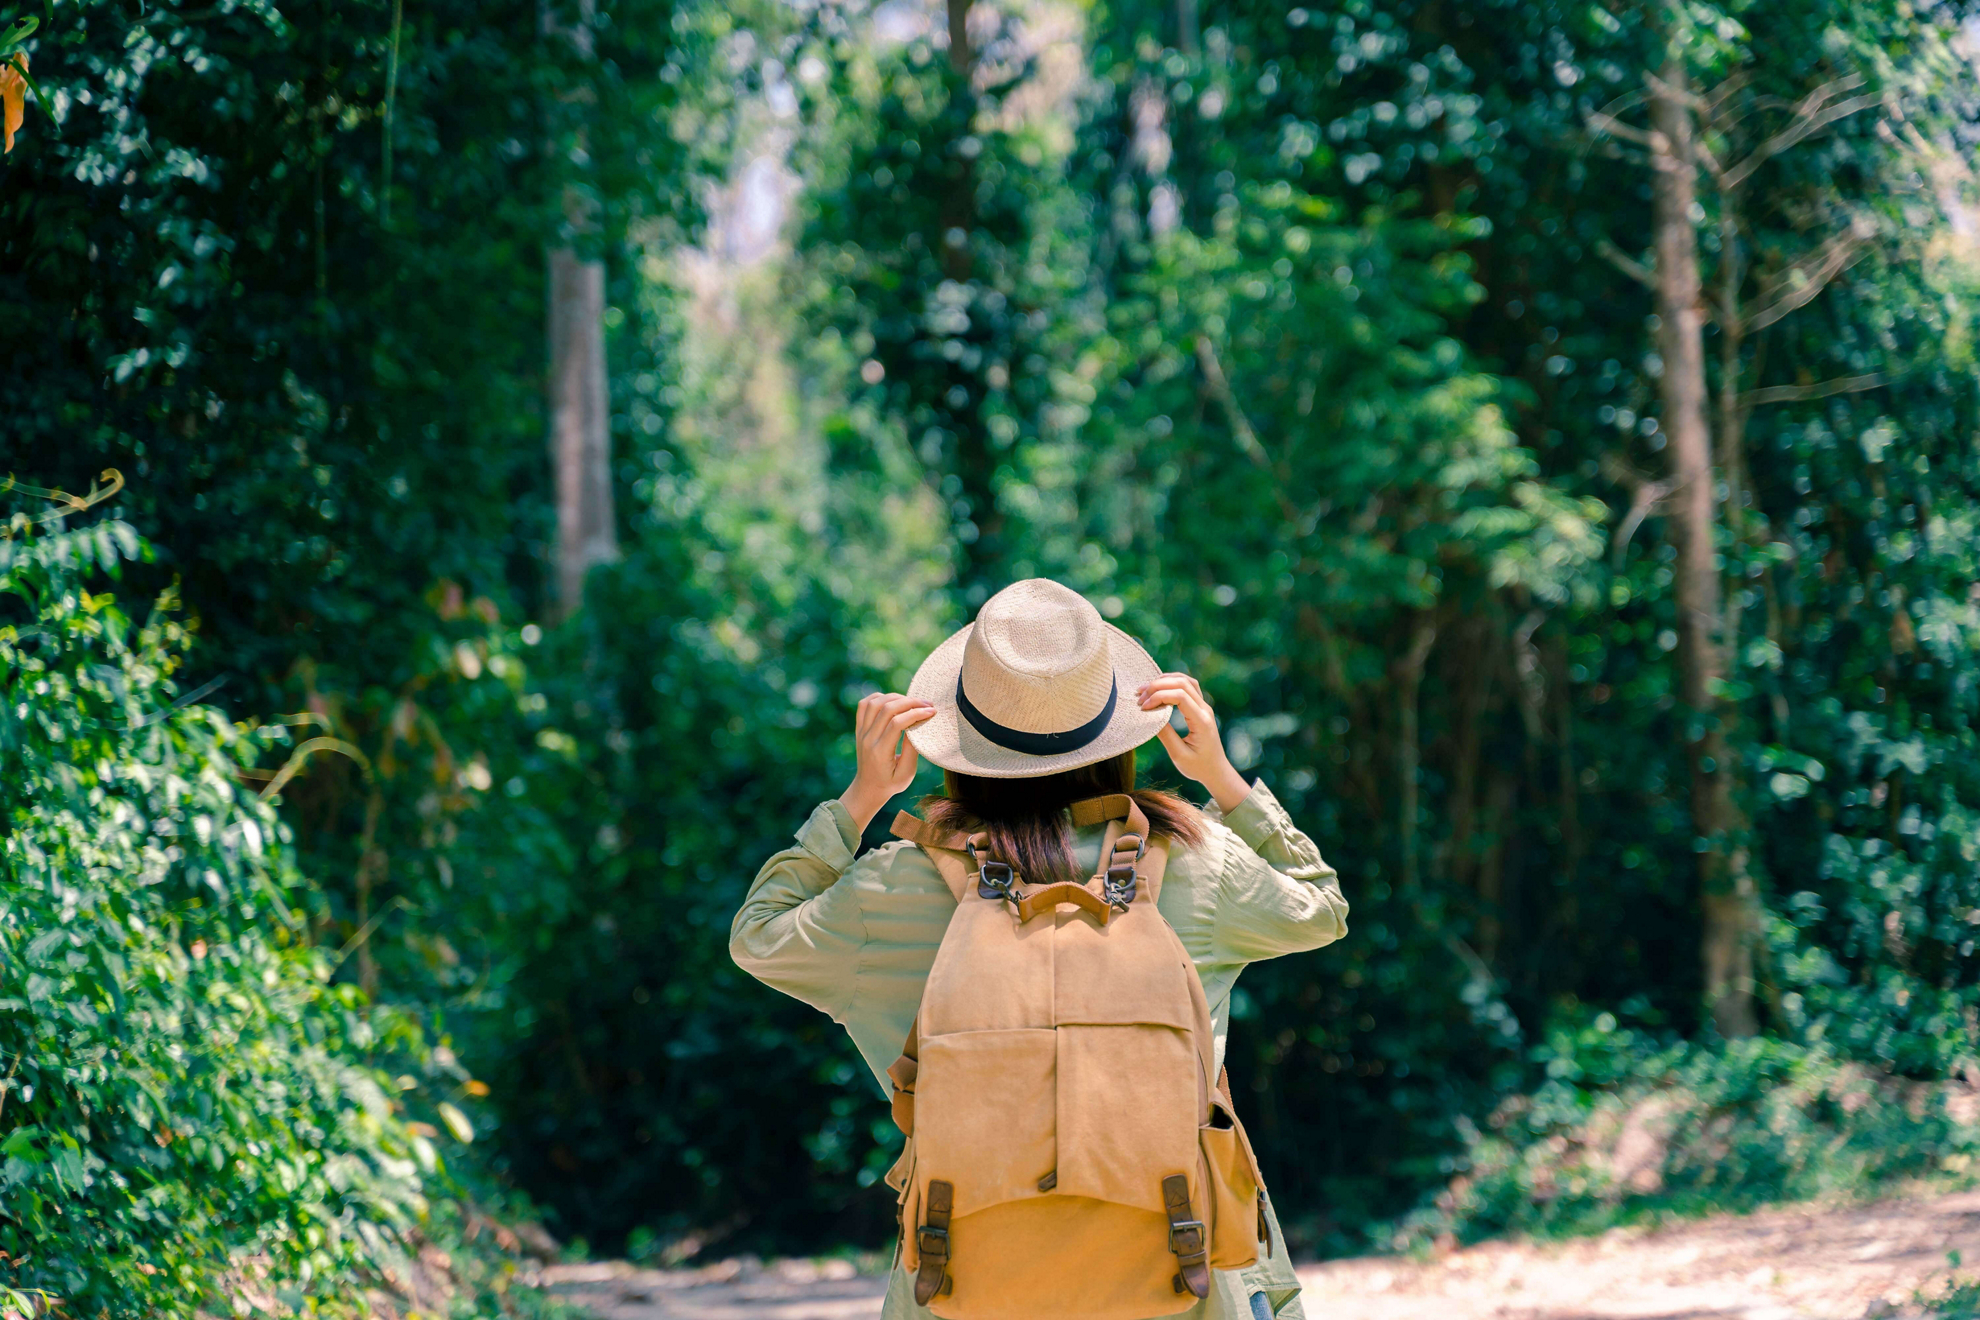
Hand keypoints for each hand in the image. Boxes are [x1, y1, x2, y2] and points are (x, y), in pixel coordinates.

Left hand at [838, 692, 936, 832]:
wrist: (868, 789)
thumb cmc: (891, 783)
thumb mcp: (906, 773)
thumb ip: (912, 750)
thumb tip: (918, 725)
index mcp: (880, 752)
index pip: (897, 723)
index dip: (916, 713)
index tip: (932, 712)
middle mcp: (868, 739)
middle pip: (886, 709)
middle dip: (910, 702)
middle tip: (928, 704)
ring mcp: (861, 732)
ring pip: (875, 703)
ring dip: (896, 697)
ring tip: (912, 702)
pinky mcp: (859, 728)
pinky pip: (864, 704)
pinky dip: (879, 697)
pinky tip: (893, 701)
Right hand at [1138, 672, 1251, 813]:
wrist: (1216, 772)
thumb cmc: (1198, 767)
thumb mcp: (1179, 755)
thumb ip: (1165, 735)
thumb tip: (1149, 716)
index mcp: (1202, 721)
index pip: (1180, 696)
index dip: (1159, 696)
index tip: (1143, 708)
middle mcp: (1205, 710)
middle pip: (1182, 683)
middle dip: (1158, 685)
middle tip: (1139, 697)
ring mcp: (1204, 707)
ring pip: (1186, 681)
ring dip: (1165, 681)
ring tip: (1145, 689)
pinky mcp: (1200, 708)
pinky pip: (1188, 687)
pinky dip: (1172, 683)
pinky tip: (1158, 689)